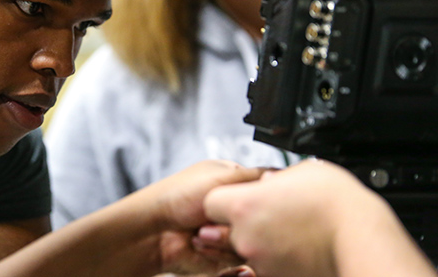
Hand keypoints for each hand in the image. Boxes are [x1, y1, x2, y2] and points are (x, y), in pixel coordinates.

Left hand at [131, 160, 263, 273]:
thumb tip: (285, 175)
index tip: (272, 202)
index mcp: (234, 181)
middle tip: (223, 218)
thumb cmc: (177, 197)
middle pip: (263, 220)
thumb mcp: (221, 177)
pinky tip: (205, 245)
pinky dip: (226, 256)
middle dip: (247, 223)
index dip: (271, 198)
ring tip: (204, 232)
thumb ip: (255, 176)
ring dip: (232, 241)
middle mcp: (234, 207)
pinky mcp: (224, 255)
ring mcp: (229, 232)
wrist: (152, 232)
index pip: (267, 189)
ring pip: (255, 244)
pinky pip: (242, 262)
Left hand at [202, 159, 437, 276]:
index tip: (238, 198)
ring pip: (244, 252)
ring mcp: (261, 261)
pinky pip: (265, 267)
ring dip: (258, 243)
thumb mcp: (299, 173)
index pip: (211, 203)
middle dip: (237, 224)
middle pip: (223, 231)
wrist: (361, 236)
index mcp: (244, 204)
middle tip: (265, 215)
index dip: (224, 200)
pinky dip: (276, 259)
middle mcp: (246, 236)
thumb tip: (267, 180)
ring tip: (287, 230)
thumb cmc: (334, 201)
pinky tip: (296, 246)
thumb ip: (273, 179)